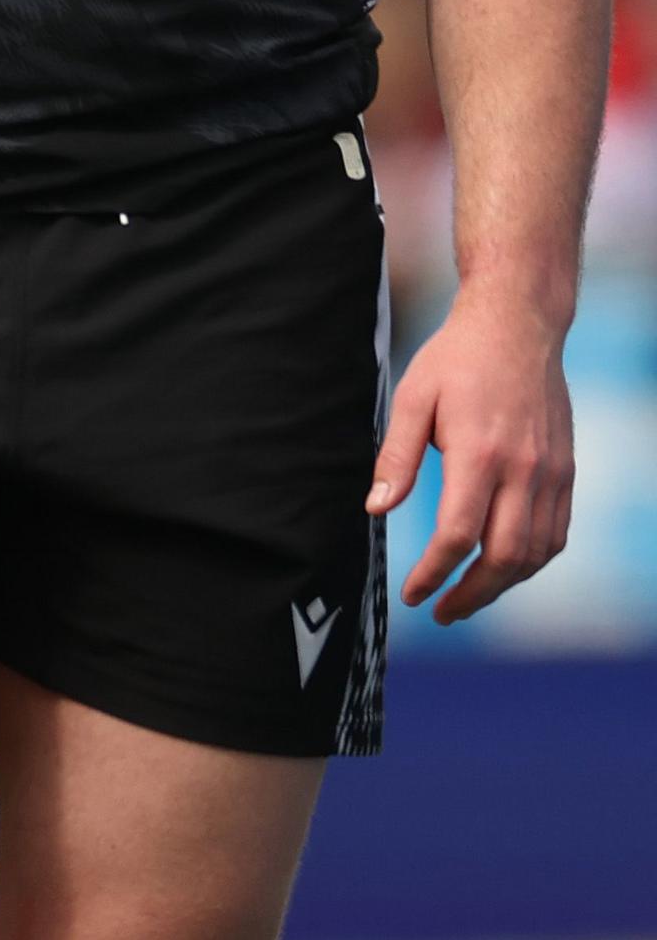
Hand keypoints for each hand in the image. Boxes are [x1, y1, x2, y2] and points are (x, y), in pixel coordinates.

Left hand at [370, 288, 574, 622]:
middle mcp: (524, 470)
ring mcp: (552, 473)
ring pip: (537, 552)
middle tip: (441, 611)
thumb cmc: (456, 361)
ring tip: (468, 597)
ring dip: (503, 585)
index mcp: (480, 454)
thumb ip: (396, 457)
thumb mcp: (412, 399)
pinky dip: (532, 561)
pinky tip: (505, 568)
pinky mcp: (566, 472)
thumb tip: (375, 509)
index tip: (413, 594)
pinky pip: (557, 533)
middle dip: (472, 594)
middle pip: (504, 556)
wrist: (518, 329)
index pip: (460, 535)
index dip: (434, 573)